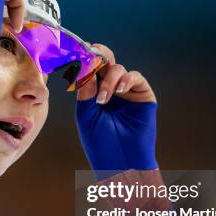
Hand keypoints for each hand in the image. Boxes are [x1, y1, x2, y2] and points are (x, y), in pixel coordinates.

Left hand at [75, 43, 157, 174]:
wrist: (120, 163)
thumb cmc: (100, 143)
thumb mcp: (86, 115)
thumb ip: (86, 90)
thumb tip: (84, 64)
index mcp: (93, 92)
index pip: (88, 69)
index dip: (82, 60)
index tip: (73, 52)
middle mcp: (110, 88)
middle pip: (104, 61)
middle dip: (96, 56)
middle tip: (89, 55)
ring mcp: (127, 91)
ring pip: (117, 68)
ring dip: (108, 79)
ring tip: (103, 100)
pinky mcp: (143, 95)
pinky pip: (135, 77)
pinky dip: (126, 80)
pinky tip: (119, 90)